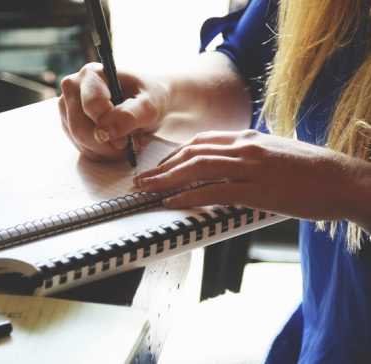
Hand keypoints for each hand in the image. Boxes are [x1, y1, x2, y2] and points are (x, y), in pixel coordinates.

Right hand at [58, 62, 169, 161]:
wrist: (146, 102)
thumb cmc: (149, 98)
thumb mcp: (149, 106)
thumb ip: (129, 116)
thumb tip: (104, 132)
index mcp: (92, 74)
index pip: (91, 106)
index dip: (109, 127)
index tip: (127, 140)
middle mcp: (73, 87)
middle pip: (80, 127)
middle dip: (106, 144)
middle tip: (128, 146)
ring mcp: (67, 106)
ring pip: (79, 140)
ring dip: (105, 150)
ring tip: (125, 143)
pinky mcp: (69, 123)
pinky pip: (80, 147)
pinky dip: (100, 153)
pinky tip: (115, 145)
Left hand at [134, 129, 368, 222]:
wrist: (344, 180)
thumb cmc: (312, 170)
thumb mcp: (275, 153)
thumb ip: (249, 156)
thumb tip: (228, 167)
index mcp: (249, 137)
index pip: (201, 141)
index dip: (175, 154)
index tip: (161, 166)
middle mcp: (245, 147)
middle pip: (192, 152)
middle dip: (162, 166)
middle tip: (142, 179)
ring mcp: (251, 167)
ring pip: (197, 168)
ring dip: (166, 180)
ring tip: (147, 190)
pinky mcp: (258, 189)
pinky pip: (214, 191)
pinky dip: (188, 197)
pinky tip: (172, 203)